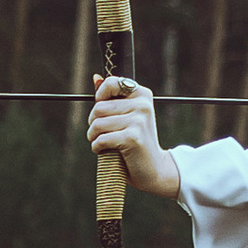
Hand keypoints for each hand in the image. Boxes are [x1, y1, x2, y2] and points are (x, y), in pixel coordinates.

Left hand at [87, 75, 178, 198]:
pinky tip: (107, 152)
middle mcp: (142, 104)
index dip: (100, 98)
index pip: (111, 83)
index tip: (104, 113)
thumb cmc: (135, 142)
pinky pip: (101, 140)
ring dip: (94, 138)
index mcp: (142, 94)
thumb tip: (95, 77)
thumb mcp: (125, 116)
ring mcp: (139, 120)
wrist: (153, 169)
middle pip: (98, 108)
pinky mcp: (133, 137)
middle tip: (104, 134)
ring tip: (105, 144)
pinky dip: (98, 148)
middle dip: (94, 124)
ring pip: (97, 124)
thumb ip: (111, 97)